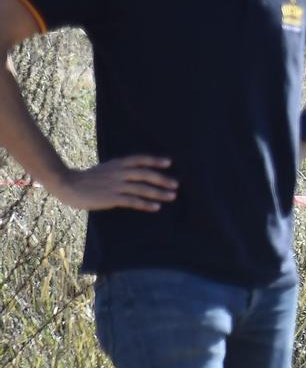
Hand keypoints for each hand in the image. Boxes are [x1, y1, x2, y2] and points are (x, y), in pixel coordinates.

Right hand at [50, 155, 177, 212]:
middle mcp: (119, 172)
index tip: (169, 162)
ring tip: (172, 196)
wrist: (67, 184)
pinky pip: (133, 201)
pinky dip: (146, 204)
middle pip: (145, 174)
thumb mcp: (105, 169)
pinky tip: (156, 207)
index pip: (139, 159)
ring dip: (159, 192)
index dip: (155, 160)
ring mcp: (116, 185)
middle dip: (162, 179)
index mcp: (117, 164)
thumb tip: (134, 174)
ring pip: (142, 188)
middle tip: (176, 184)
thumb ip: (119, 170)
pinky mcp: (111, 198)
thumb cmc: (86, 179)